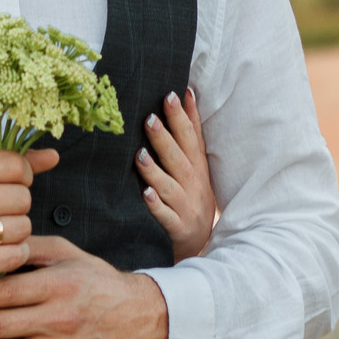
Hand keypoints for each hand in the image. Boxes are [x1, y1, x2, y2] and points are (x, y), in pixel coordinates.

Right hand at [0, 147, 55, 290]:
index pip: (15, 166)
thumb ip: (3, 162)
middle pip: (22, 198)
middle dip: (17, 205)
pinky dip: (12, 254)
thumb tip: (53, 156)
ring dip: (16, 231)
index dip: (21, 176)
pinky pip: (13, 256)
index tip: (8, 185)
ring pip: (21, 228)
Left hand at [137, 87, 215, 260]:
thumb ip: (190, 134)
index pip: (191, 139)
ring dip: (155, 170)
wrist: (199, 245)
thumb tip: (186, 93)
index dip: (183, 117)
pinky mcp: (177, 228)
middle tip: (148, 118)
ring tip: (139, 154)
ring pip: (170, 187)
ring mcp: (186, 207)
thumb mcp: (197, 167)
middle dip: (165, 138)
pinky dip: (156, 205)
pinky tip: (145, 193)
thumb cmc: (192, 198)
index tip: (171, 94)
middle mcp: (194, 186)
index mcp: (198, 169)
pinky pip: (165, 216)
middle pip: (179, 159)